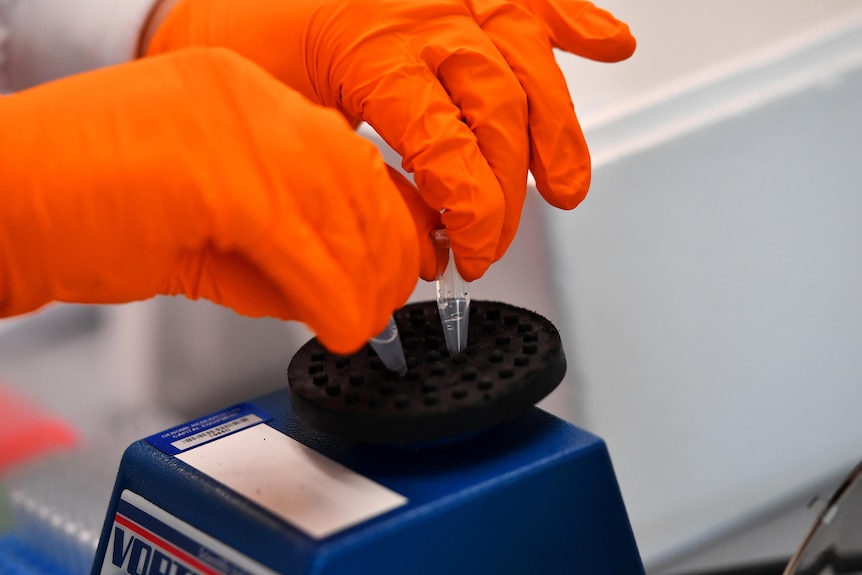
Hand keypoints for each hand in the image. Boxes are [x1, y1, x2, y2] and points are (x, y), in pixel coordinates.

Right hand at [0, 49, 418, 353]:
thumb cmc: (80, 211)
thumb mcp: (204, 227)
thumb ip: (275, 250)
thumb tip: (340, 291)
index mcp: (242, 95)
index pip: (348, 151)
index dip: (388, 213)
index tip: (402, 260)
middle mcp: (242, 95)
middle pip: (353, 176)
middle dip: (383, 252)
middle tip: (384, 306)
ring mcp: (225, 123)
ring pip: (335, 208)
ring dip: (361, 280)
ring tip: (361, 326)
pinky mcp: (210, 170)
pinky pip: (297, 241)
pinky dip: (327, 293)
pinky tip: (335, 325)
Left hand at [143, 0, 634, 280]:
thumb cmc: (229, 49)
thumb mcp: (279, 124)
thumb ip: (355, 178)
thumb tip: (414, 235)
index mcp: (373, 48)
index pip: (453, 146)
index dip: (473, 213)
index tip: (467, 255)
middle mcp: (420, 10)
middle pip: (501, 108)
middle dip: (508, 192)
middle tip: (490, 245)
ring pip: (530, 58)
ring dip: (559, 129)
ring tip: (566, 186)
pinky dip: (576, 20)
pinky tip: (607, 45)